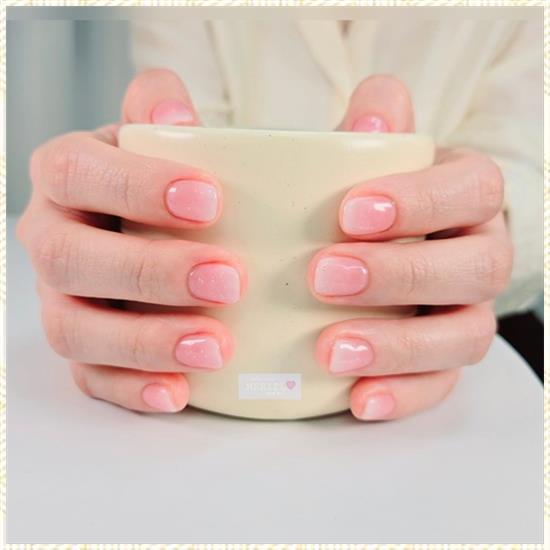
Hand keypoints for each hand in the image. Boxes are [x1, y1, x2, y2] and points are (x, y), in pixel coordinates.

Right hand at [18, 69, 246, 411]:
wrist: (157, 229)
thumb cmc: (168, 182)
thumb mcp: (165, 139)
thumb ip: (161, 112)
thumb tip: (174, 115)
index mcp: (67, 175)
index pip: (79, 172)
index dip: (136, 187)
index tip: (210, 201)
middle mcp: (52, 238)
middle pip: (74, 259)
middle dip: (150, 272)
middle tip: (228, 280)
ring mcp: (60, 300)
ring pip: (75, 329)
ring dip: (145, 340)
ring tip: (216, 346)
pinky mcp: (82, 352)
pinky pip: (91, 379)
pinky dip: (134, 388)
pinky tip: (180, 392)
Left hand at [309, 76, 512, 420]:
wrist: (372, 246)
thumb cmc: (367, 198)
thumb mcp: (371, 156)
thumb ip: (375, 126)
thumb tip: (373, 119)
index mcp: (465, 197)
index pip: (471, 189)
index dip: (421, 201)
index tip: (349, 211)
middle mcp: (479, 256)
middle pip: (474, 268)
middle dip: (401, 274)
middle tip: (323, 276)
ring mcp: (466, 313)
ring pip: (465, 336)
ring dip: (399, 346)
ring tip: (330, 348)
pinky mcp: (444, 363)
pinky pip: (441, 386)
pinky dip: (402, 394)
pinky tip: (357, 398)